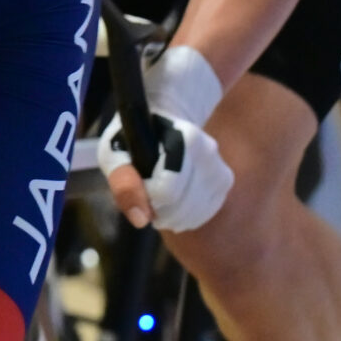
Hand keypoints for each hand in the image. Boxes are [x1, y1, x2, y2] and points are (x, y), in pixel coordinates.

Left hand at [99, 110, 234, 233]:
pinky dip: (188, 216)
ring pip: (196, 213)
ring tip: (159, 200)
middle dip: (160, 210)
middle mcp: (208, 151)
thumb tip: (141, 220)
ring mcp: (219, 165)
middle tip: (147, 196)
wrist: (160, 120)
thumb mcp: (115, 154)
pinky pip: (207, 212)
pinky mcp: (225, 180)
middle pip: (183, 205)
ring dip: (173, 217)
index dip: (148, 196)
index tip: (141, 184)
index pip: (167, 191)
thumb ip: (124, 183)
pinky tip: (175, 204)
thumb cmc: (133, 139)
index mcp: (184, 138)